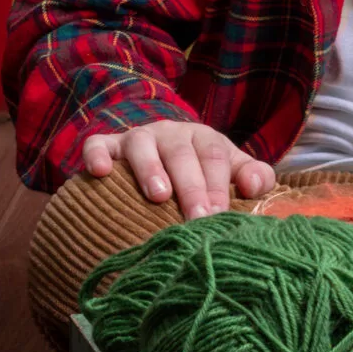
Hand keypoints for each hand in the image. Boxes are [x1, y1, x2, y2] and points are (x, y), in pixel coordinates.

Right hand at [80, 118, 275, 218]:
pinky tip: (100, 172)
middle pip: (182, 154)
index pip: (214, 156)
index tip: (219, 216)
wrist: (161, 154)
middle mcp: (171, 134)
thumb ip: (252, 176)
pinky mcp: (109, 146)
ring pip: (142, 145)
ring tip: (158, 196)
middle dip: (191, 186)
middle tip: (197, 217)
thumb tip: (255, 186)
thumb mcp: (229, 170)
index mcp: (204, 138)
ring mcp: (138, 138)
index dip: (218, 184)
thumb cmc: (201, 172)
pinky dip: (98, 155)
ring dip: (150, 168)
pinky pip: (98, 144)